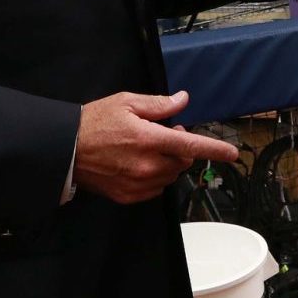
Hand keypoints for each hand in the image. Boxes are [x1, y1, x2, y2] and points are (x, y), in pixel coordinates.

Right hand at [71, 90, 238, 204]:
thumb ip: (159, 104)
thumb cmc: (94, 122)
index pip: (191, 145)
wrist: (65, 151)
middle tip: (161, 135)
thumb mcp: (126, 103)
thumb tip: (183, 100)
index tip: (232, 154)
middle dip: (179, 148)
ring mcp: (139, 184)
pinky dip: (154, 177)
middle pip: (182, 160)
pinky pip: (156, 189)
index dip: (214, 149)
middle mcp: (147, 165)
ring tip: (146, 150)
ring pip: (170, 176)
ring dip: (167, 163)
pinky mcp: (129, 196)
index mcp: (149, 139)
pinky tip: (137, 165)